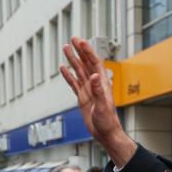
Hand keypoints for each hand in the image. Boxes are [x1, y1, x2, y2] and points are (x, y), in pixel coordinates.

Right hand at [61, 37, 137, 167]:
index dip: (88, 52)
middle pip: (86, 63)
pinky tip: (63, 68)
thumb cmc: (108, 121)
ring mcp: (88, 90)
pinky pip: (74, 83)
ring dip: (73, 59)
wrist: (105, 133)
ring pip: (79, 71)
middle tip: (73, 39)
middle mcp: (95, 84)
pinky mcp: (83, 97)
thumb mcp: (102, 106)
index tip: (81, 42)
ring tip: (66, 48)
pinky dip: (68, 75)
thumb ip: (98, 91)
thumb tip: (93, 76)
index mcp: (101, 84)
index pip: (94, 63)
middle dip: (80, 50)